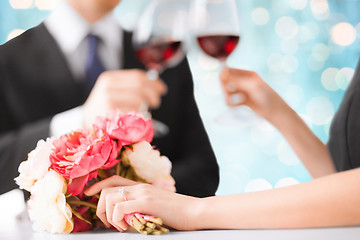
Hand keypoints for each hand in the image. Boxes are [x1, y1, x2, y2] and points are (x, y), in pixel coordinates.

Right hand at [83, 69, 166, 127]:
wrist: (86, 122)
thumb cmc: (104, 108)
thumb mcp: (114, 92)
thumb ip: (131, 87)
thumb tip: (155, 85)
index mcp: (110, 78)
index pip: (137, 76)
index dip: (153, 82)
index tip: (161, 89)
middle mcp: (108, 86)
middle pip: (139, 86)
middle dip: (153, 94)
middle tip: (156, 102)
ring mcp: (108, 99)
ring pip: (137, 99)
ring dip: (145, 107)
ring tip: (144, 112)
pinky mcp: (110, 113)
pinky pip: (132, 113)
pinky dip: (138, 117)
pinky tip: (137, 119)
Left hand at [84, 176, 201, 230]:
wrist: (194, 211)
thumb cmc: (177, 212)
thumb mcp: (156, 206)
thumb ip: (140, 207)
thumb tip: (124, 217)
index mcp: (141, 187)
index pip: (113, 179)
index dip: (97, 185)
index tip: (88, 194)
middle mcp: (139, 187)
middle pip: (106, 190)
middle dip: (99, 208)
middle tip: (107, 222)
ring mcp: (142, 193)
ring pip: (109, 198)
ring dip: (108, 215)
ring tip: (118, 226)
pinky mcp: (146, 202)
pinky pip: (119, 208)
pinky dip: (116, 219)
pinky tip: (125, 226)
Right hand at [220, 67, 287, 121]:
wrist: (274, 110)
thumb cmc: (265, 96)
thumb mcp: (250, 84)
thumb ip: (236, 79)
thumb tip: (222, 73)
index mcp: (246, 74)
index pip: (228, 71)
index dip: (224, 77)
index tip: (225, 84)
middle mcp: (243, 81)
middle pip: (225, 82)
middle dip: (226, 89)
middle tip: (233, 93)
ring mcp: (242, 91)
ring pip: (227, 92)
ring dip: (230, 97)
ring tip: (240, 100)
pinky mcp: (241, 101)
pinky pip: (230, 101)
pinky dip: (233, 103)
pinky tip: (241, 104)